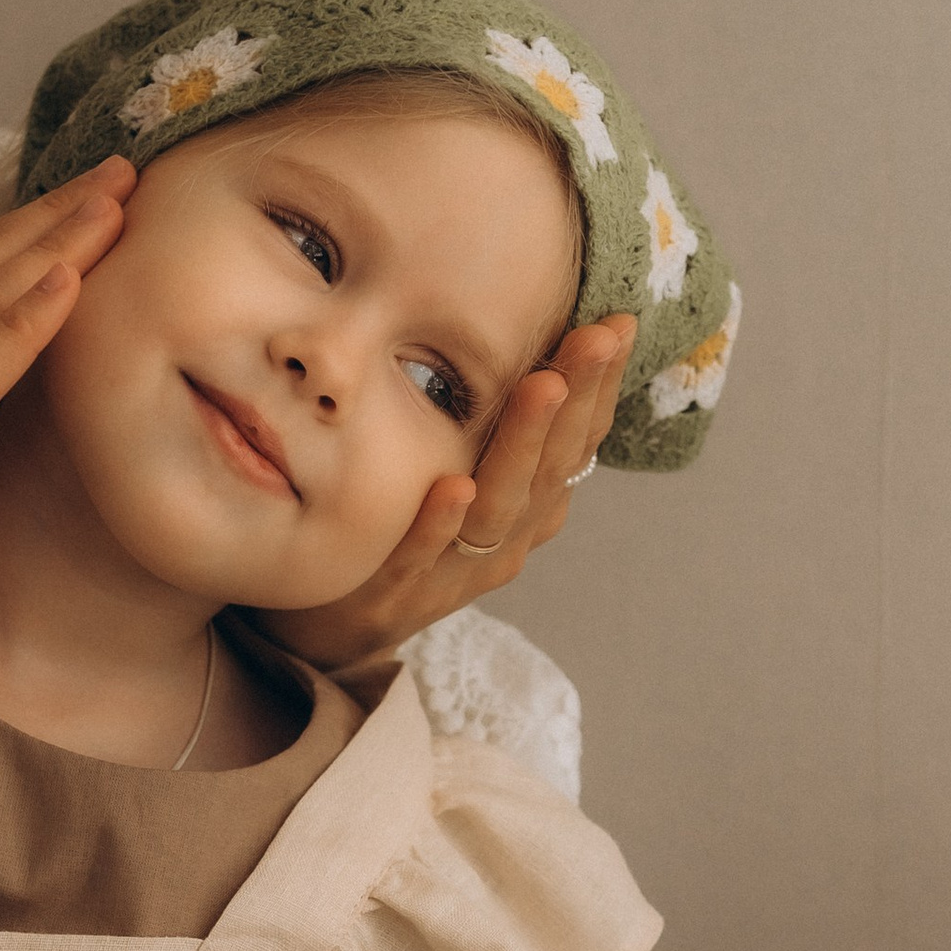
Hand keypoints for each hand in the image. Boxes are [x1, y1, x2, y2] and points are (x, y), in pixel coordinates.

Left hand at [260, 314, 633, 673]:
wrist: (333, 625)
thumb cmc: (401, 529)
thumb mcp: (455, 467)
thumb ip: (493, 419)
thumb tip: (523, 333)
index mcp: (527, 507)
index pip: (576, 442)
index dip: (599, 387)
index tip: (617, 325)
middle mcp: (505, 539)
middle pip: (551, 467)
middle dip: (577, 398)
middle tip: (596, 339)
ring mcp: (454, 572)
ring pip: (499, 507)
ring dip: (522, 443)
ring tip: (543, 386)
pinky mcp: (397, 596)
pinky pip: (421, 557)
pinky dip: (439, 525)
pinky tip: (454, 486)